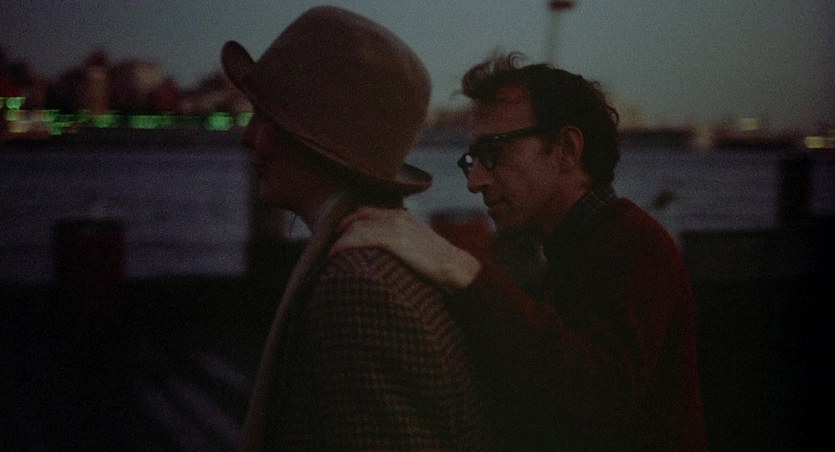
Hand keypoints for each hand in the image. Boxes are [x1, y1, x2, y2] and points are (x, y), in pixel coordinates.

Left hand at [331, 207, 481, 292]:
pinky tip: (334, 254)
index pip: (371, 210)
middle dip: (342, 225)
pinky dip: (342, 245)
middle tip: (330, 240)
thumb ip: (405, 244)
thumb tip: (393, 255)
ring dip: (339, 239)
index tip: (341, 231)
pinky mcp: (391, 240)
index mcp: (404, 216)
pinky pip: (358, 238)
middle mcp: (397, 216)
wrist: (458, 269)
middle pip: (360, 214)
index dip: (353, 219)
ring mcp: (394, 227)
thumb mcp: (421, 246)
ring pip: (356, 225)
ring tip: (329, 252)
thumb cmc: (442, 264)